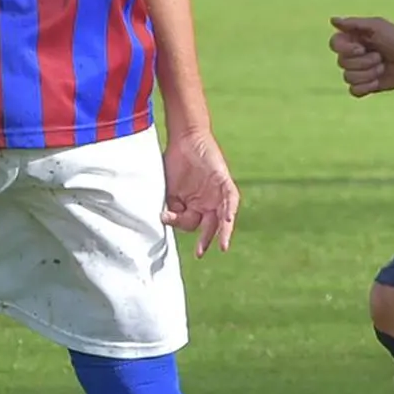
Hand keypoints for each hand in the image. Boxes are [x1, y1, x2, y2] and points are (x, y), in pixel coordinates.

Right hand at [162, 129, 239, 256]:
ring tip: (222, 246)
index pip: (189, 223)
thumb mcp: (168, 189)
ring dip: (223, 232)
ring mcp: (217, 194)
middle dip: (205, 240)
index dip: (177, 222)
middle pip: (209, 226)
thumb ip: (170, 206)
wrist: (184, 139)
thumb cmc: (174, 162)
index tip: (165, 215)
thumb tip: (162, 220)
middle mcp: (207, 203)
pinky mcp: (224, 182)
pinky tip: (227, 220)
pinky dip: (229, 210)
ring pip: (224, 217)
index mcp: (194, 206)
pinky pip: (230, 199)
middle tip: (200, 253)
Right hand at [329, 16, 393, 96]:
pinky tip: (378, 81)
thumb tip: (332, 20)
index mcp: (351, 39)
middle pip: (342, 63)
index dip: (346, 50)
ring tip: (382, 66)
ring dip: (369, 73)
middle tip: (380, 56)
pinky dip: (366, 87)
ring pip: (348, 78)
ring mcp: (358, 71)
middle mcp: (352, 55)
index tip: (362, 48)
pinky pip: (354, 91)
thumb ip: (354, 23)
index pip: (334, 45)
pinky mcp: (366, 86)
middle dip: (364, 62)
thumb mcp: (376, 26)